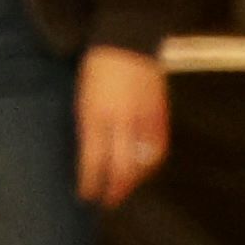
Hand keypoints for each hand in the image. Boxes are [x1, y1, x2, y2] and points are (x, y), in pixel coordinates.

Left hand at [74, 46, 168, 207]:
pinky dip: (149, 165)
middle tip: (107, 201)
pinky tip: (142, 171)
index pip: (94, 160)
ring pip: (143, 163)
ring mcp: (144, 121)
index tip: (85, 195)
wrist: (128, 43)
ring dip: (133, 180)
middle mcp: (122, 122)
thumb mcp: (83, 99)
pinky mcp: (160, 118)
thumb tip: (92, 158)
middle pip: (122, 168)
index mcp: (97, 115)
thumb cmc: (97, 69)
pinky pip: (157, 151)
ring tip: (124, 189)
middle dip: (115, 189)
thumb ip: (89, 128)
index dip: (91, 182)